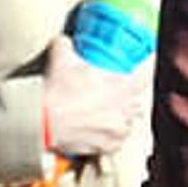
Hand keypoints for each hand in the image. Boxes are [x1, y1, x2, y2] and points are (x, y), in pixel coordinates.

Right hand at [39, 37, 148, 160]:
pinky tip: (101, 133)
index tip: (142, 71)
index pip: (144, 78)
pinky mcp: (106, 147)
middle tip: (115, 96)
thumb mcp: (61, 58)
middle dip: (129, 100)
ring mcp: (116, 131)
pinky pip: (117, 144)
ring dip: (122, 120)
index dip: (144, 73)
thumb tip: (64, 40)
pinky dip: (111, 139)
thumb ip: (66, 45)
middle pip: (137, 104)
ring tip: (107, 116)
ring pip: (129, 126)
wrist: (43, 120)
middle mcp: (123, 110)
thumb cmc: (56, 91)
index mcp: (119, 87)